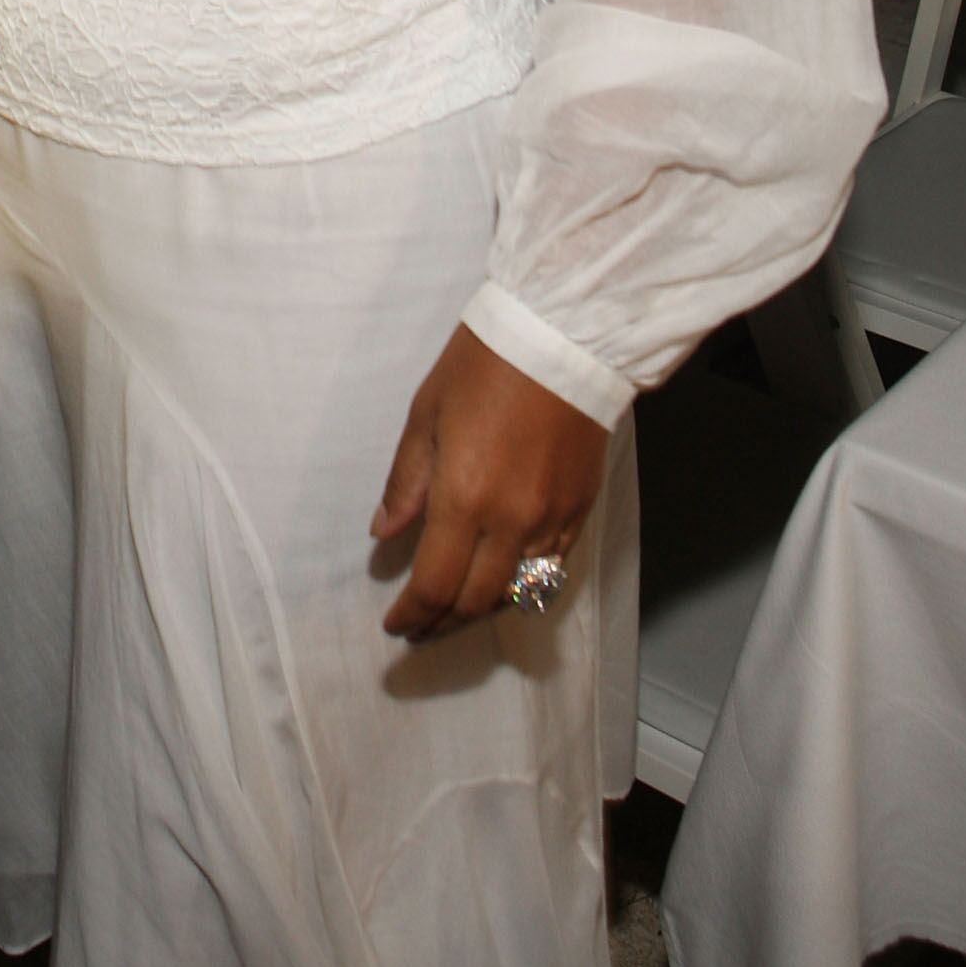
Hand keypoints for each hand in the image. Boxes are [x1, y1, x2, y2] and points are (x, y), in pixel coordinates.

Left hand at [371, 323, 606, 642]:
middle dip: (441, 624)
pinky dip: (522, 587)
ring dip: (480, 610)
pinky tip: (501, 582)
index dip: (412, 615)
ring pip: (516, 594)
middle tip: (418, 629)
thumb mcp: (425, 415)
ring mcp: (551, 520)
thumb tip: (384, 533)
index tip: (394, 625)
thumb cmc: (482, 365)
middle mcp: (510, 522)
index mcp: (464, 497)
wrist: (560, 337)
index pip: (434, 585)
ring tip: (453, 611)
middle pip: (474, 602)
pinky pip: (551, 570)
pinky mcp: (581, 511)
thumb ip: (406, 482)